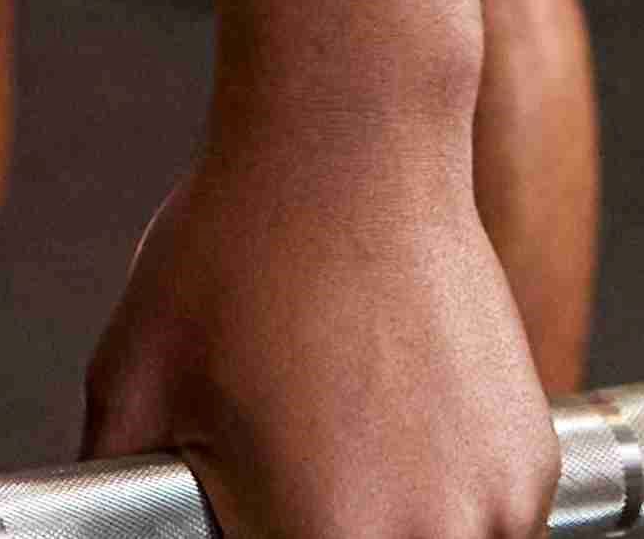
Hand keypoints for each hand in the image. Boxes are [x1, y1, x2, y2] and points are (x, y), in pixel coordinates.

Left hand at [82, 89, 549, 538]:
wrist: (350, 145)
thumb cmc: (243, 247)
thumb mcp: (130, 388)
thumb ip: (116, 485)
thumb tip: (110, 518)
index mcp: (335, 536)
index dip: (251, 534)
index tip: (242, 507)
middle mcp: (433, 534)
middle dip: (312, 530)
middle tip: (283, 469)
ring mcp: (500, 502)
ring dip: (384, 528)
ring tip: (335, 452)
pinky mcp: (533, 463)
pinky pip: (481, 523)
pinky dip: (437, 502)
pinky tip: (389, 430)